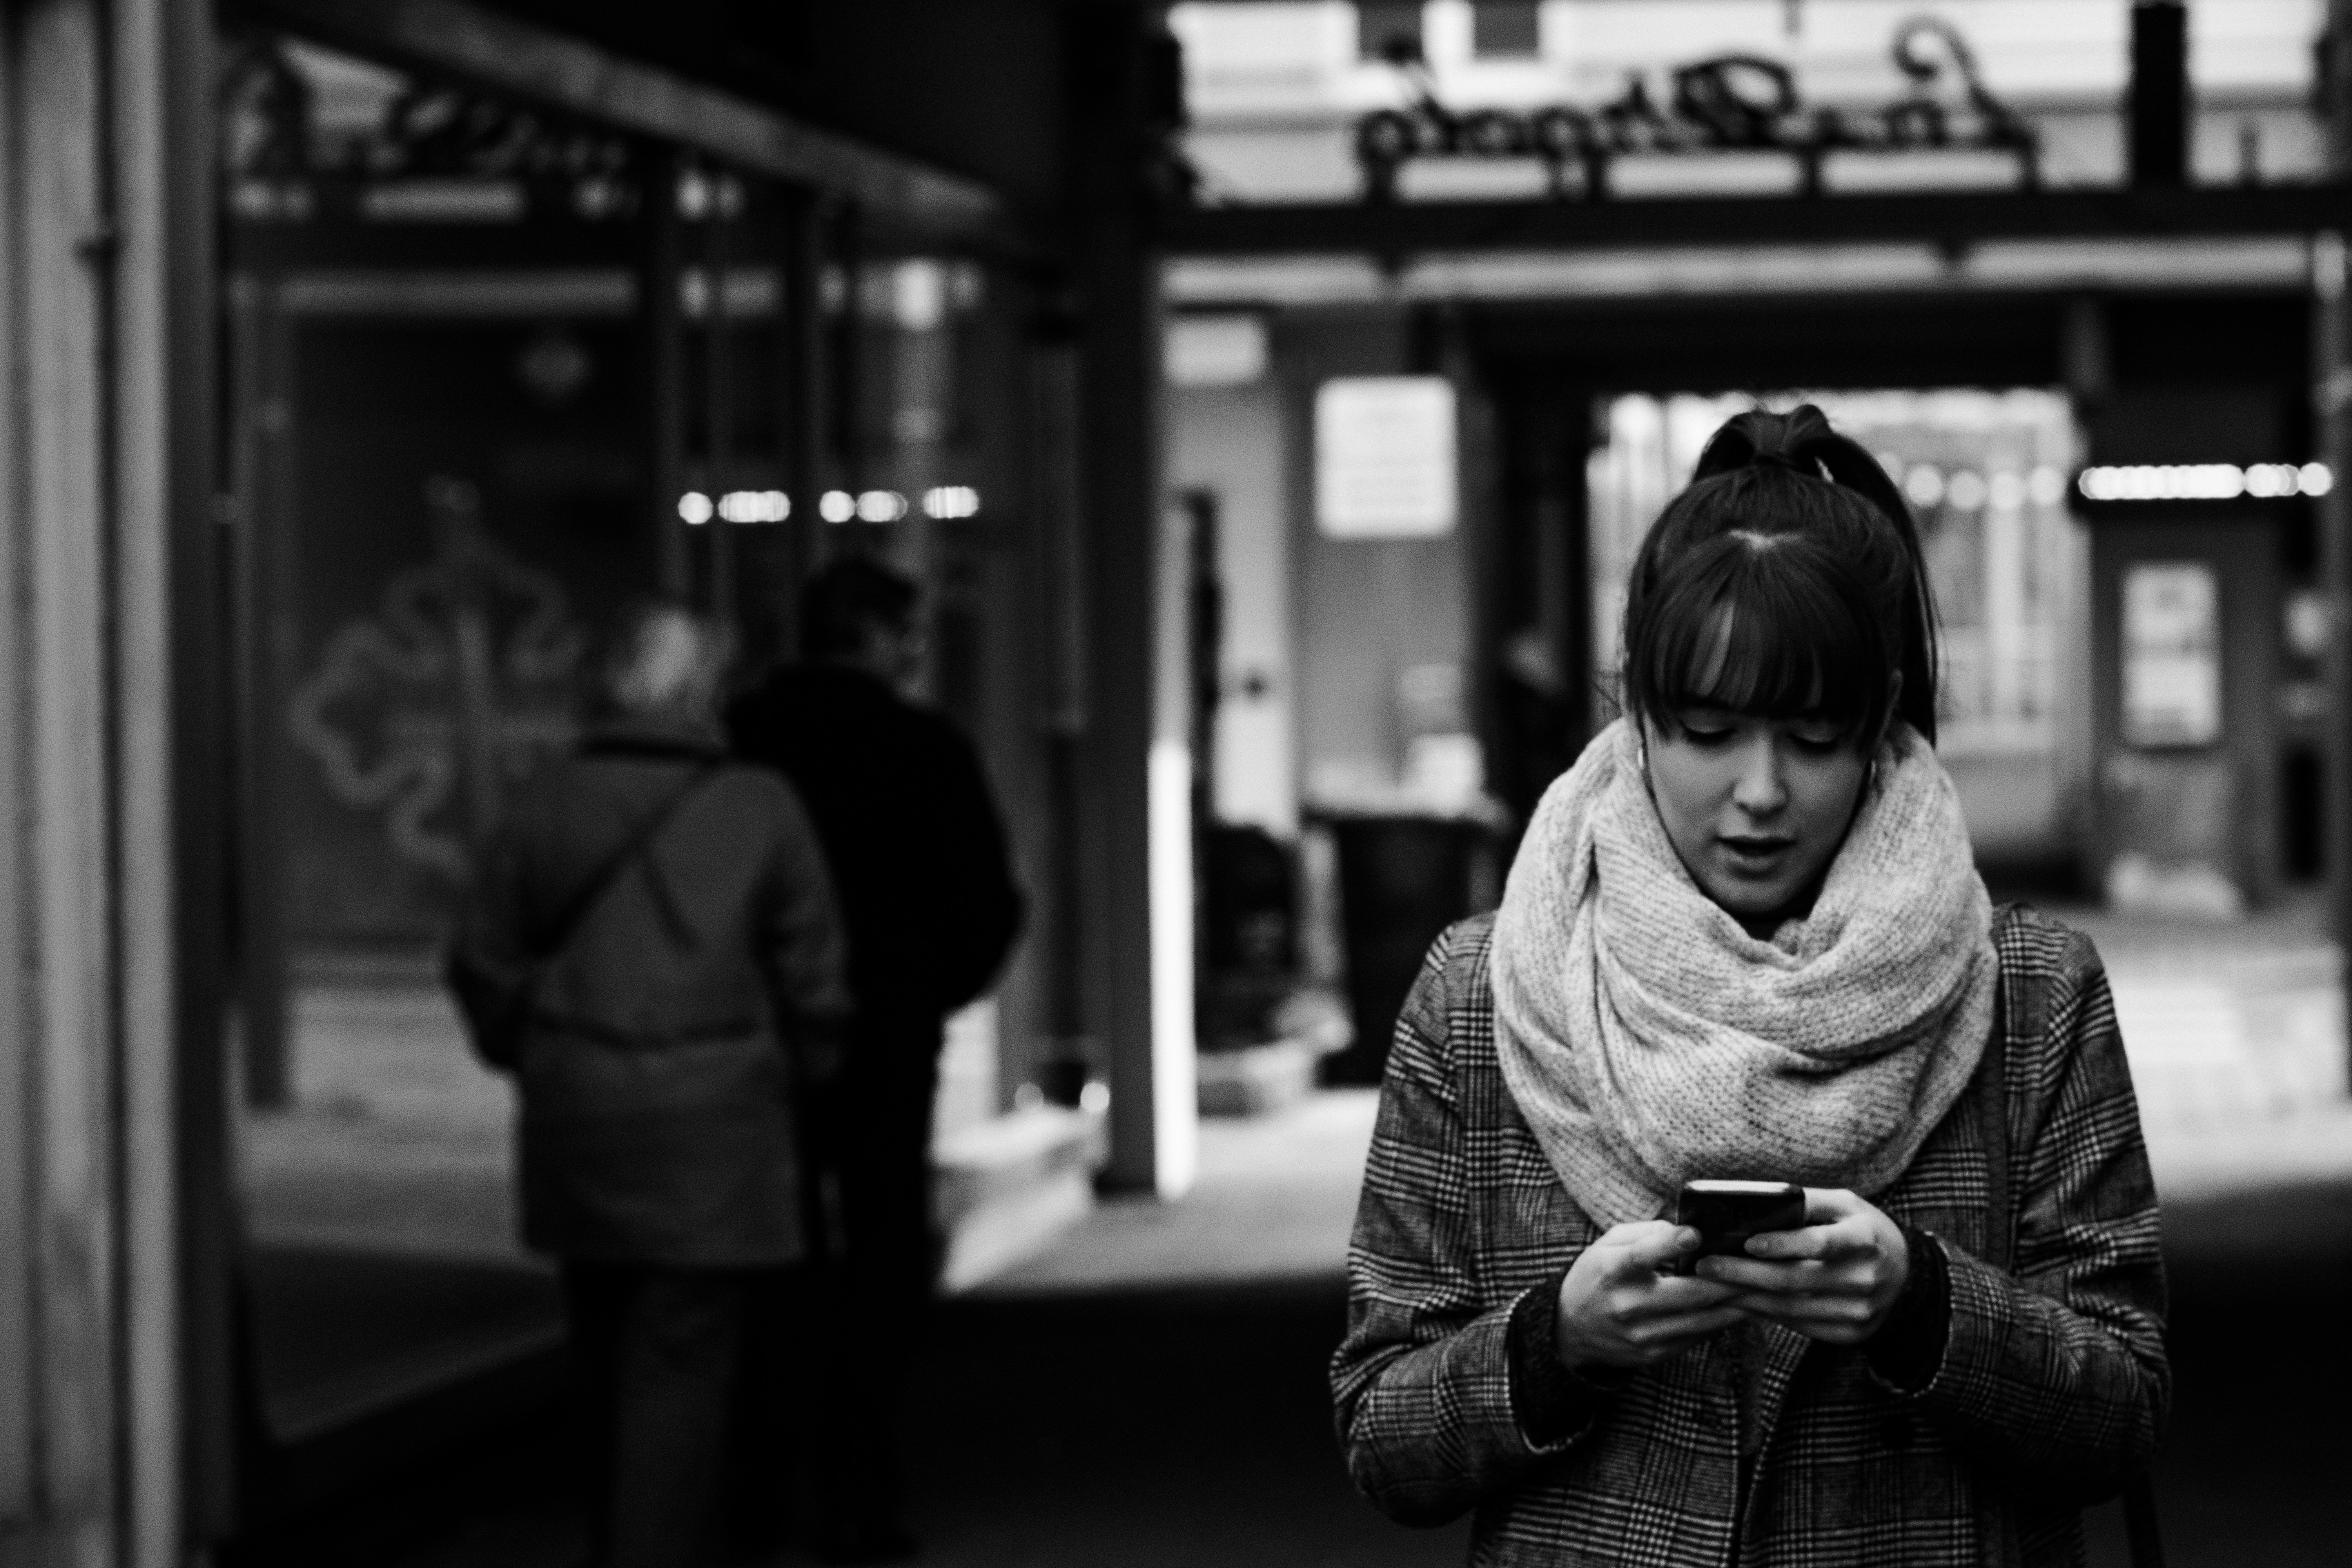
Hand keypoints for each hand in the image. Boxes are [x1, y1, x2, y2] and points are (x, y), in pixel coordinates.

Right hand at [1554, 1221, 1745, 1372]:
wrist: (1571, 1330)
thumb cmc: (1597, 1276)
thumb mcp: (1608, 1244)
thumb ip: (1645, 1233)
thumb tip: (1686, 1232)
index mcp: (1612, 1271)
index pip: (1640, 1257)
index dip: (1668, 1245)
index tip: (1695, 1233)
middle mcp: (1627, 1305)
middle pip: (1688, 1294)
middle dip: (1728, 1280)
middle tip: (1758, 1267)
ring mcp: (1643, 1334)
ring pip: (1701, 1320)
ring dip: (1735, 1305)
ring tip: (1760, 1289)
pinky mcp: (1655, 1354)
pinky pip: (1697, 1337)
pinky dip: (1720, 1322)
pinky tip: (1737, 1309)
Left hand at [1696, 1188, 1909, 1345]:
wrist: (1906, 1274)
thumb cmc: (1863, 1229)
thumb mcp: (1844, 1204)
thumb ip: (1805, 1202)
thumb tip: (1753, 1202)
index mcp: (1864, 1239)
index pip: (1820, 1243)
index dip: (1784, 1244)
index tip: (1748, 1242)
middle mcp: (1865, 1279)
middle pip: (1795, 1280)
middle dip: (1744, 1274)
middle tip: (1706, 1266)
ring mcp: (1859, 1311)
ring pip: (1791, 1308)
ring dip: (1747, 1297)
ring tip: (1712, 1284)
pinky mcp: (1849, 1333)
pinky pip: (1799, 1324)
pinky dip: (1766, 1312)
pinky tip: (1740, 1300)